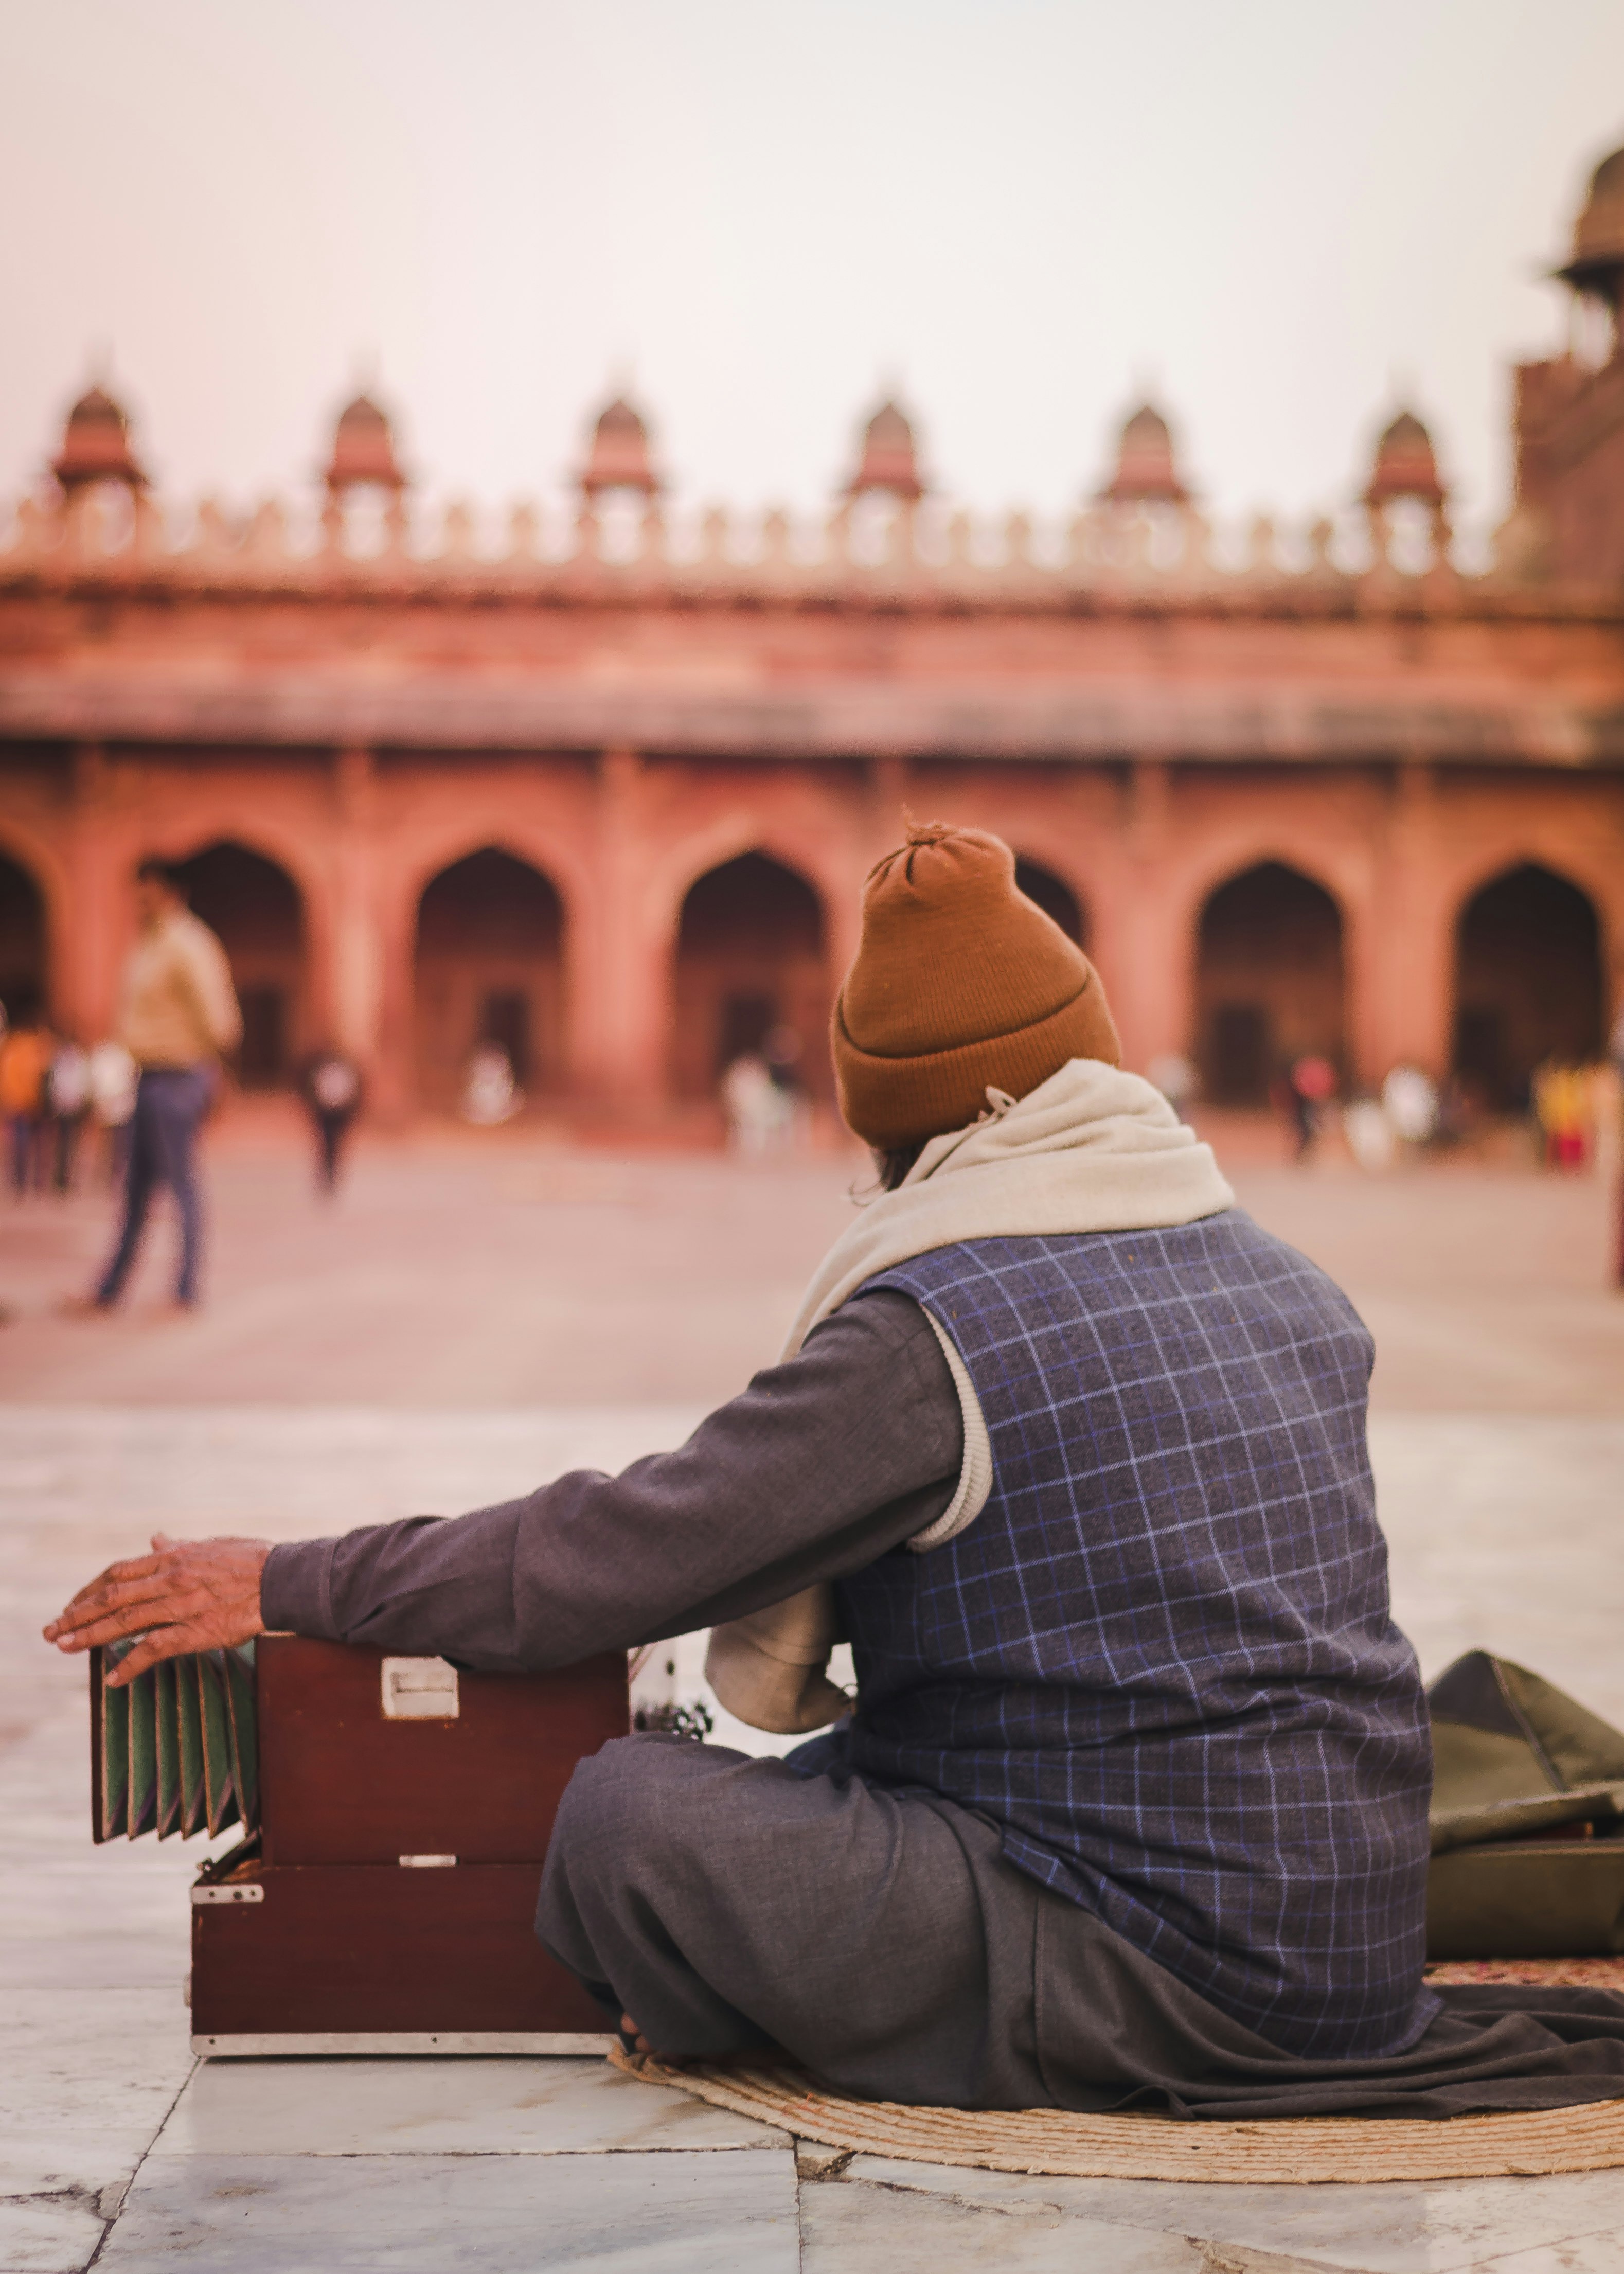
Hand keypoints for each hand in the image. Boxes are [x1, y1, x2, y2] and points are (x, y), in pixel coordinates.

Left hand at [43, 1532, 270, 1683]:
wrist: (283, 1579)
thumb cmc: (250, 1560)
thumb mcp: (209, 1545)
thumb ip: (178, 1546)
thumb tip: (155, 1538)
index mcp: (172, 1558)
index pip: (118, 1573)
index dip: (89, 1590)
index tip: (72, 1604)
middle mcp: (170, 1579)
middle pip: (111, 1597)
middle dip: (77, 1614)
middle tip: (51, 1631)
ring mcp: (181, 1606)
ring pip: (124, 1622)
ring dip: (89, 1636)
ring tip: (64, 1647)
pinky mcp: (196, 1631)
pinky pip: (155, 1649)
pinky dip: (130, 1664)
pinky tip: (112, 1678)